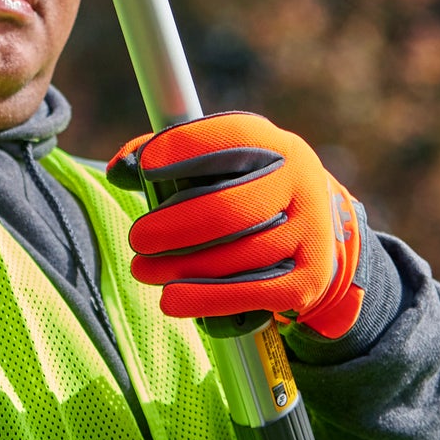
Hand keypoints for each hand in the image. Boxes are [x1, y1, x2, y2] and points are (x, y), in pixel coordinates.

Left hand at [112, 113, 366, 338]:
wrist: (320, 240)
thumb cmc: (252, 193)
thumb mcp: (228, 162)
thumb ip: (174, 156)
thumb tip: (118, 169)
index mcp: (277, 147)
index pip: (227, 139)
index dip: (182, 150)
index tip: (144, 168)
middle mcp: (300, 186)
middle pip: (228, 209)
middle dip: (174, 227)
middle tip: (138, 238)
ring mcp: (309, 235)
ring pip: (236, 256)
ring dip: (181, 267)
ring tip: (142, 270)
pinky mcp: (307, 281)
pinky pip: (252, 293)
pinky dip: (207, 299)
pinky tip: (172, 300)